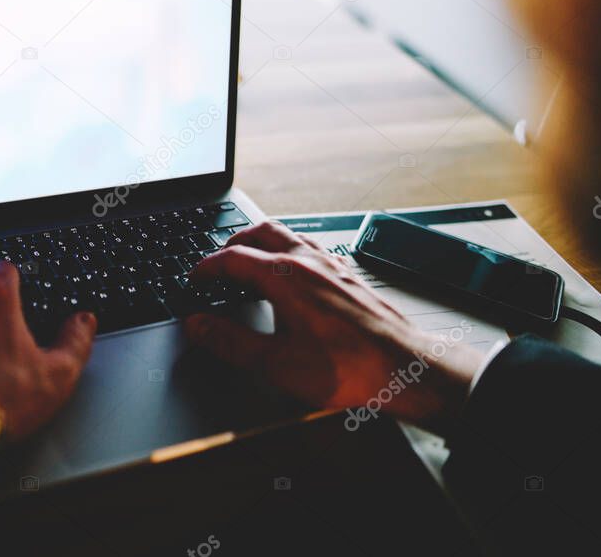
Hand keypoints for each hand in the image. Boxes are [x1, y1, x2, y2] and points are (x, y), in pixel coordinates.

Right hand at [185, 222, 484, 432]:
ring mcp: (332, 266)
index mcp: (286, 277)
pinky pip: (311, 249)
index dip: (207, 267)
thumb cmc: (349, 368)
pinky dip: (288, 252)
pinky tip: (293, 275)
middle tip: (217, 261)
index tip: (194, 278)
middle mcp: (309, 262)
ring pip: (289, 236)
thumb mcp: (276, 363)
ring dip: (262, 242)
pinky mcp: (349, 276)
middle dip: (233, 242)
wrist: (406, 369)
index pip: (233, 258)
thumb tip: (198, 325)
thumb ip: (230, 342)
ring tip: (249, 261)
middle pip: (261, 232)